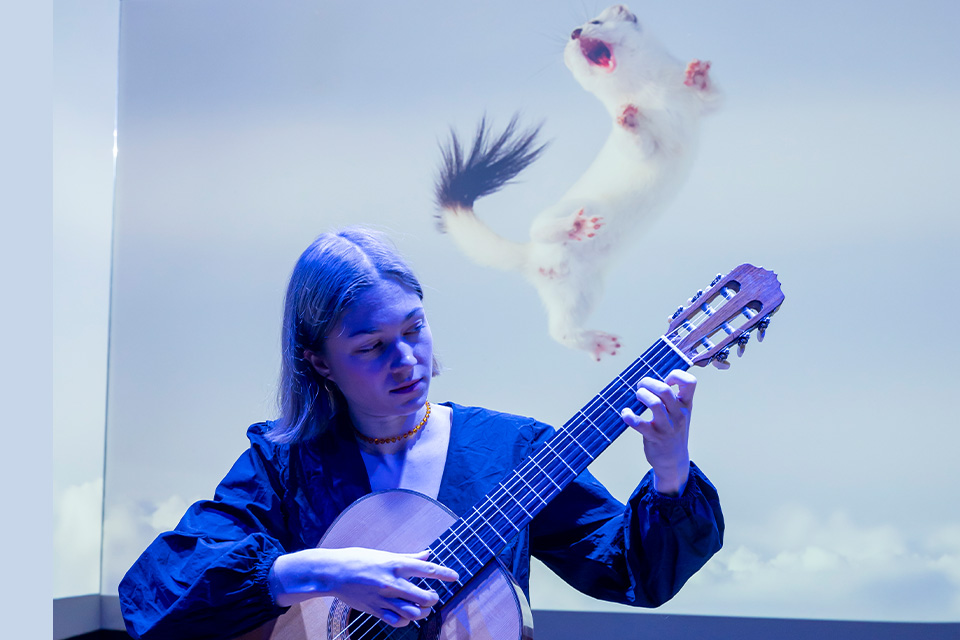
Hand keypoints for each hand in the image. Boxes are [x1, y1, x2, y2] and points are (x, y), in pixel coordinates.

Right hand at [268, 547, 458, 626]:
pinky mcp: (375, 609)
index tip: (456, 576)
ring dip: (422, 611)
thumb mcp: (386, 554)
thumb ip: (409, 557)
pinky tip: (407, 615)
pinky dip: (406, 620)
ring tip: (423, 607)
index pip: (427, 570)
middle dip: (433, 599)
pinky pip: (396, 621)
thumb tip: (427, 554)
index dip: (444, 574)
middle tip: (433, 597)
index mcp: (395, 563)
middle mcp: (391, 582)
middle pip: (423, 596)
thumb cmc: (360, 559)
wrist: (334, 572)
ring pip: (412, 612)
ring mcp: (383, 597)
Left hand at [619, 369, 695, 494]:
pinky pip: (639, 424)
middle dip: (648, 383)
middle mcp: (678, 414)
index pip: (690, 382)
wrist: (674, 461)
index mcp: (686, 405)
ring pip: (654, 404)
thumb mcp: (680, 413)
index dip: (676, 375)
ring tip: (637, 397)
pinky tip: (626, 413)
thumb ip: (672, 397)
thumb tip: (652, 379)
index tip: (666, 380)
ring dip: (641, 395)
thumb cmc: (673, 431)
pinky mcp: (654, 437)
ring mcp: (667, 427)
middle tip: (641, 387)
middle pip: (665, 390)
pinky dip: (629, 415)